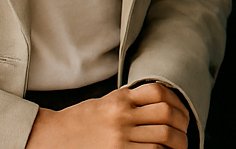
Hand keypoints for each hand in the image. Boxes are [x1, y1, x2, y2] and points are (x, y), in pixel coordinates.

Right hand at [25, 83, 190, 148]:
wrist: (51, 137)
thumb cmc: (79, 122)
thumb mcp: (104, 103)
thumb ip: (128, 101)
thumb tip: (160, 104)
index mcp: (119, 98)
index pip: (159, 92)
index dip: (177, 103)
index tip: (181, 113)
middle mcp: (121, 114)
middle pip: (166, 114)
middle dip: (181, 125)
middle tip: (184, 133)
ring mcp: (119, 135)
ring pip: (162, 136)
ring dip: (177, 143)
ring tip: (179, 147)